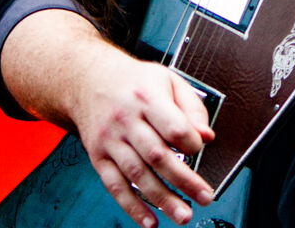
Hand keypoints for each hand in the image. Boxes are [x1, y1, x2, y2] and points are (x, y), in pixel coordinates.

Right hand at [72, 48, 214, 227]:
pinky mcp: (98, 156)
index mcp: (147, 97)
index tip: (200, 147)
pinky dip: (132, 206)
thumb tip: (206, 136)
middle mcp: (127, 120)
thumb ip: (191, 108)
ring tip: (183, 215)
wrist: (88, 80)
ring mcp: (110, 140)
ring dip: (162, 199)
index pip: (173, 127)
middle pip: (157, 156)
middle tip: (204, 197)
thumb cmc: (134, 81)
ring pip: (137, 175)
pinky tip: (149, 221)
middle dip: (184, 180)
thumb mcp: (168, 80)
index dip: (191, 142)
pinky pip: (114, 186)